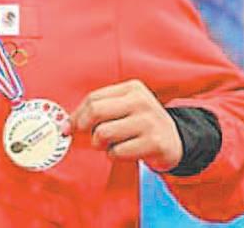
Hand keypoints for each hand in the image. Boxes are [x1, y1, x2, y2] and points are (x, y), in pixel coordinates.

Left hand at [67, 79, 182, 171]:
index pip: (93, 98)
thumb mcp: (125, 108)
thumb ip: (99, 110)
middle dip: (87, 129)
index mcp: (132, 88)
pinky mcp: (154, 143)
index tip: (70, 127)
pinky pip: (117, 152)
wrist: (175, 141)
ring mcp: (149, 122)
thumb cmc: (141, 124)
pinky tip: (126, 152)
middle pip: (95, 112)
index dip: (77, 115)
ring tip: (113, 144)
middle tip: (92, 138)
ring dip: (102, 145)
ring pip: (104, 133)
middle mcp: (141, 101)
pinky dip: (115, 155)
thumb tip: (67, 124)